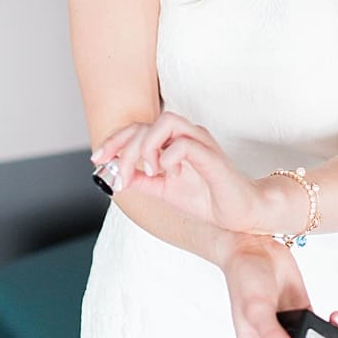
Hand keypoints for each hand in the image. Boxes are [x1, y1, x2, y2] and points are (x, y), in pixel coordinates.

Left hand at [93, 113, 260, 231]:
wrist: (240, 214)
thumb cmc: (208, 199)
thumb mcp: (164, 191)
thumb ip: (142, 180)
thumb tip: (113, 177)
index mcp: (176, 141)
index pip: (140, 128)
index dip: (115, 140)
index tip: (97, 160)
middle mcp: (189, 136)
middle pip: (148, 124)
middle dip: (125, 149)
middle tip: (122, 179)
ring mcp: (202, 143)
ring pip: (166, 123)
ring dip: (146, 147)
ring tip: (149, 171)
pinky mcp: (212, 157)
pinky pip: (184, 144)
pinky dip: (168, 158)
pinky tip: (170, 175)